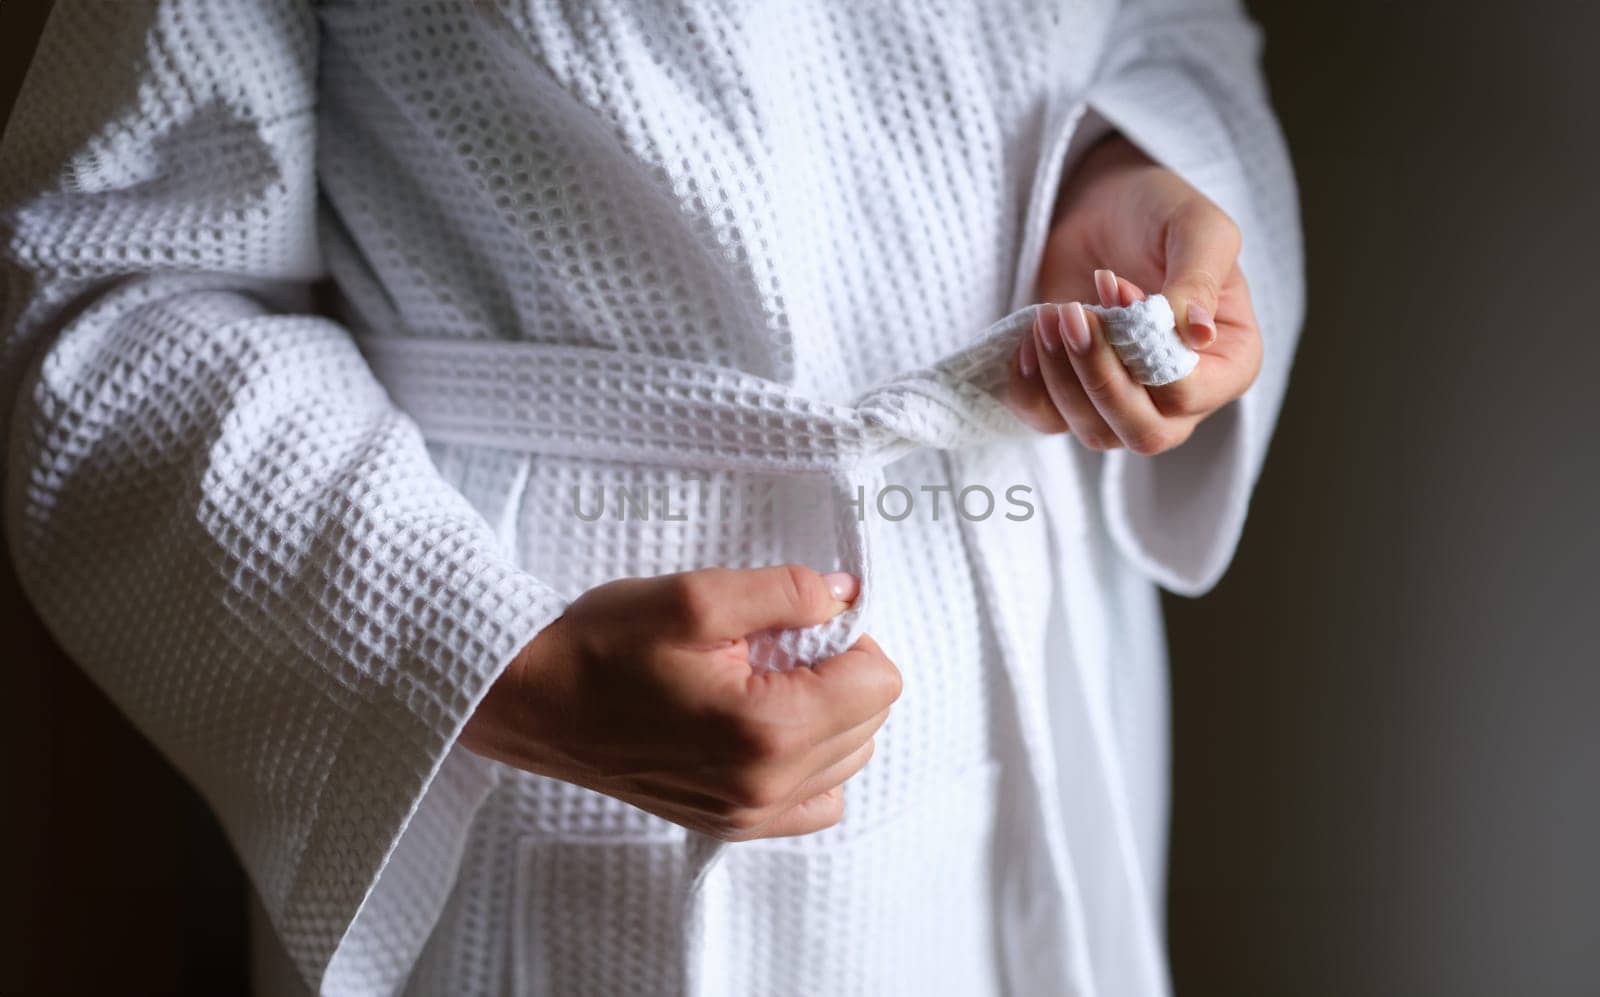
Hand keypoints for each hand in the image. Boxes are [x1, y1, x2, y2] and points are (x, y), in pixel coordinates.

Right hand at [460, 565, 900, 840]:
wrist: (532, 701)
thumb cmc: (602, 645)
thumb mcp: (693, 596)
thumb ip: (786, 593)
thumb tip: (848, 596)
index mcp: (768, 728)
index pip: (880, 683)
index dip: (850, 639)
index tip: (800, 624)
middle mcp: (767, 786)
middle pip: (871, 722)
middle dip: (839, 675)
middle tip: (774, 648)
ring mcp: (749, 815)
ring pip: (849, 760)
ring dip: (825, 715)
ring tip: (762, 682)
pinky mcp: (731, 826)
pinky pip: (816, 802)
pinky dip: (810, 763)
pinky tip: (767, 727)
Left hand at [1007, 135, 1262, 455]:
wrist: (1103, 206)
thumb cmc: (1160, 213)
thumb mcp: (1196, 228)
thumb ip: (1199, 278)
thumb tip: (1199, 334)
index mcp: (1232, 361)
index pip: (1190, 395)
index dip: (1147, 355)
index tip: (1117, 288)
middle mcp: (1187, 396)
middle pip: (1145, 434)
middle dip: (1099, 381)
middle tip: (1070, 315)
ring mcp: (1130, 402)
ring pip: (1096, 433)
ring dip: (1061, 379)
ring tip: (1050, 313)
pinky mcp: (1077, 395)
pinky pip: (1050, 421)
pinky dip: (1031, 388)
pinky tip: (1031, 338)